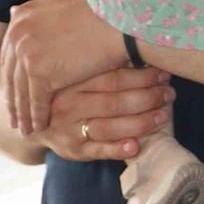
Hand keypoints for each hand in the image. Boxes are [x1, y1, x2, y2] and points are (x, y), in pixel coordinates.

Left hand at [1, 0, 128, 136]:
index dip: (13, 74)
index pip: (10, 53)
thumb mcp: (60, 3)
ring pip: (20, 91)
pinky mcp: (41, 73)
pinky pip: (36, 101)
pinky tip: (39, 128)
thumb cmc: (101, 12)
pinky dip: (37, 117)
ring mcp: (27, 53)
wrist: (119, 21)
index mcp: (21, 18)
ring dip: (21, 113)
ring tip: (24, 128)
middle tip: (14, 115)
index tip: (15, 90)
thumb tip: (12, 11)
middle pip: (10, 74)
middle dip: (12, 97)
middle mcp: (19, 34)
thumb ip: (36, 12)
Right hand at [38, 64, 173, 163]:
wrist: (34, 122)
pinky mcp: (73, 151)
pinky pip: (98, 151)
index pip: (111, 78)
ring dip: (140, 122)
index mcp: (71, 82)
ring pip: (109, 126)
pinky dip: (118, 149)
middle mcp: (69, 105)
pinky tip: (136, 146)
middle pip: (114, 102)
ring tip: (163, 116)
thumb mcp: (75, 76)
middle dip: (147, 98)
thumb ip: (100, 68)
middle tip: (169, 94)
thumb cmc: (66, 94)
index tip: (163, 73)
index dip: (141, 76)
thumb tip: (143, 52)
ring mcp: (70, 129)